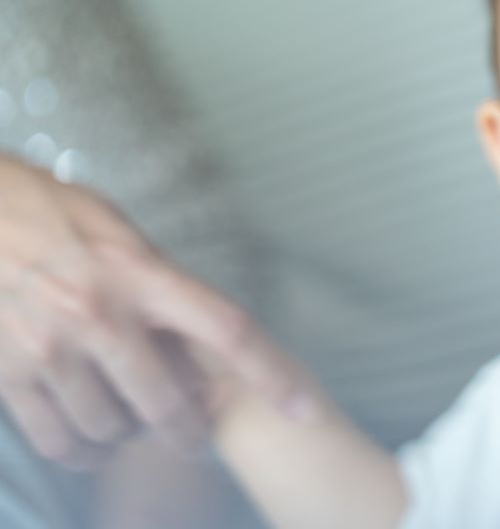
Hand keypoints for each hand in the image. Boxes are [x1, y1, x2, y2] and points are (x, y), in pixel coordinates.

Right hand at [0, 153, 313, 469]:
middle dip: (190, 431)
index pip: (227, 330)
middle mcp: (101, 313)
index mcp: (142, 272)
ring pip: (112, 428)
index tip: (302, 408)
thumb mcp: (122, 234)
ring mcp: (52, 347)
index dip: (271, 375)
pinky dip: (81, 450)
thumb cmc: (56, 216)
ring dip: (129, 435)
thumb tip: (199, 332)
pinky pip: (57, 439)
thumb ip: (162, 283)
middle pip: (168, 403)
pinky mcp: (8, 373)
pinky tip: (91, 440)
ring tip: (132, 422)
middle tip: (195, 436)